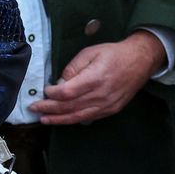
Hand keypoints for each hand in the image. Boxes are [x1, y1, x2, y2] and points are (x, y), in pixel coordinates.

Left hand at [31, 31, 165, 124]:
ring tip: (44, 119)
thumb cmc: (113, 54)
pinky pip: (90, 118)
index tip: (43, 91)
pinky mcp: (112, 110)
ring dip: (59, 119)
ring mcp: (108, 105)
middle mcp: (101, 95)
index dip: (52, 95)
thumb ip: (72, 69)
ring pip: (79, 116)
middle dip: (49, 109)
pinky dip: (74, 120)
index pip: (67, 93)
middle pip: (70, 106)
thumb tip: (59, 84)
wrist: (140, 61)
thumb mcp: (89, 53)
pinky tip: (63, 120)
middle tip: (34, 108)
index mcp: (95, 79)